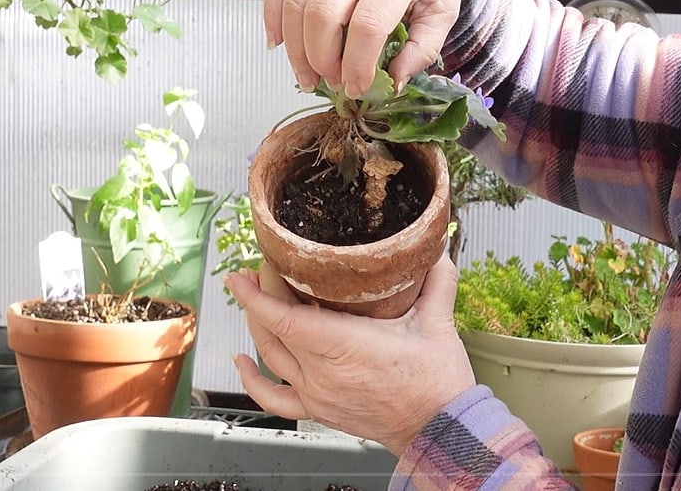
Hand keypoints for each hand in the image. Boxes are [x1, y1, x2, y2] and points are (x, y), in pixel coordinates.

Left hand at [225, 254, 475, 456]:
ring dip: (256, 325)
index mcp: (342, 345)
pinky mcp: (318, 410)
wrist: (439, 431)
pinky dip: (253, 380)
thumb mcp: (438, 323)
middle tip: (261, 271)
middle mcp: (321, 371)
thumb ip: (438, 280)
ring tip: (253, 299)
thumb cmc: (435, 381)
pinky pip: (274, 398)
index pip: (283, 317)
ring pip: (270, 356)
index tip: (244, 274)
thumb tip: (437, 249)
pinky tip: (242, 363)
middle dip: (260, 297)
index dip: (258, 294)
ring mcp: (316, 393)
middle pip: (272, 330)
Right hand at [264, 0, 465, 97]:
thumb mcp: (445, 8)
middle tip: (333, 82)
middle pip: (323, 14)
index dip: (357, 64)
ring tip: (307, 75)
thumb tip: (393, 83)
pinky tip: (278, 42)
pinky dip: (271, 13)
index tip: (357, 87)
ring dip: (295, 47)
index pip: (368, 24)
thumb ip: (423, 48)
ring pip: (295, 1)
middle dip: (322, 59)